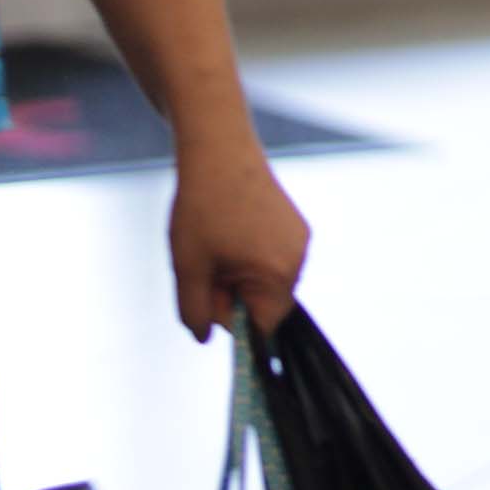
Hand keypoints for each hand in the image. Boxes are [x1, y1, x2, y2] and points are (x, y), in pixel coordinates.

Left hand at [170, 134, 307, 341]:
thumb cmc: (202, 209)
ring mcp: (301, 240)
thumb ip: (195, 311)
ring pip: (270, 281)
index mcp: (276, 273)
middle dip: (234, 296)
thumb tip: (205, 338)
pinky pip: (275, 259)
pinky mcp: (297, 225)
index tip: (209, 305)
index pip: (265, 327)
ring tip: (217, 246)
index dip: (234, 324)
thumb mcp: (188, 268)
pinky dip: (252, 258)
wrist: (220, 152)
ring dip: (242, 276)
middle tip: (206, 269)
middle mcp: (299, 259)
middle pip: (268, 304)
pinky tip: (231, 233)